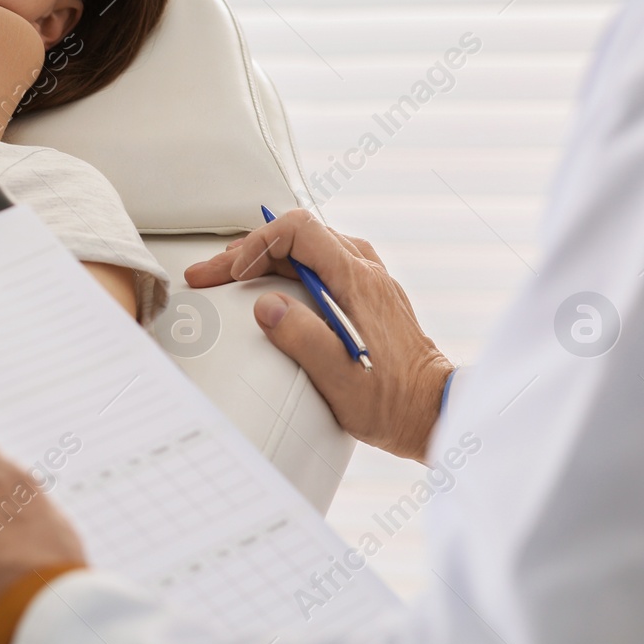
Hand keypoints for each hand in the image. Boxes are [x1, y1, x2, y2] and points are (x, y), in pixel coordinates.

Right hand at [184, 208, 452, 461]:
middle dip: (247, 251)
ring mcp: (369, 282)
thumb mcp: (340, 379)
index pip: (298, 231)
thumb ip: (301, 337)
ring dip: (265, 257)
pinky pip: (321, 264)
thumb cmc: (393, 403)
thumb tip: (265, 306)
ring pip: (309, 247)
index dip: (256, 245)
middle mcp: (366, 272)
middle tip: (210, 275)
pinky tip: (272, 286)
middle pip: (298, 236)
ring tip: (230, 275)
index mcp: (357, 281)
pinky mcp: (368, 296)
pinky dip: (287, 268)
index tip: (230, 273)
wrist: (434, 412)